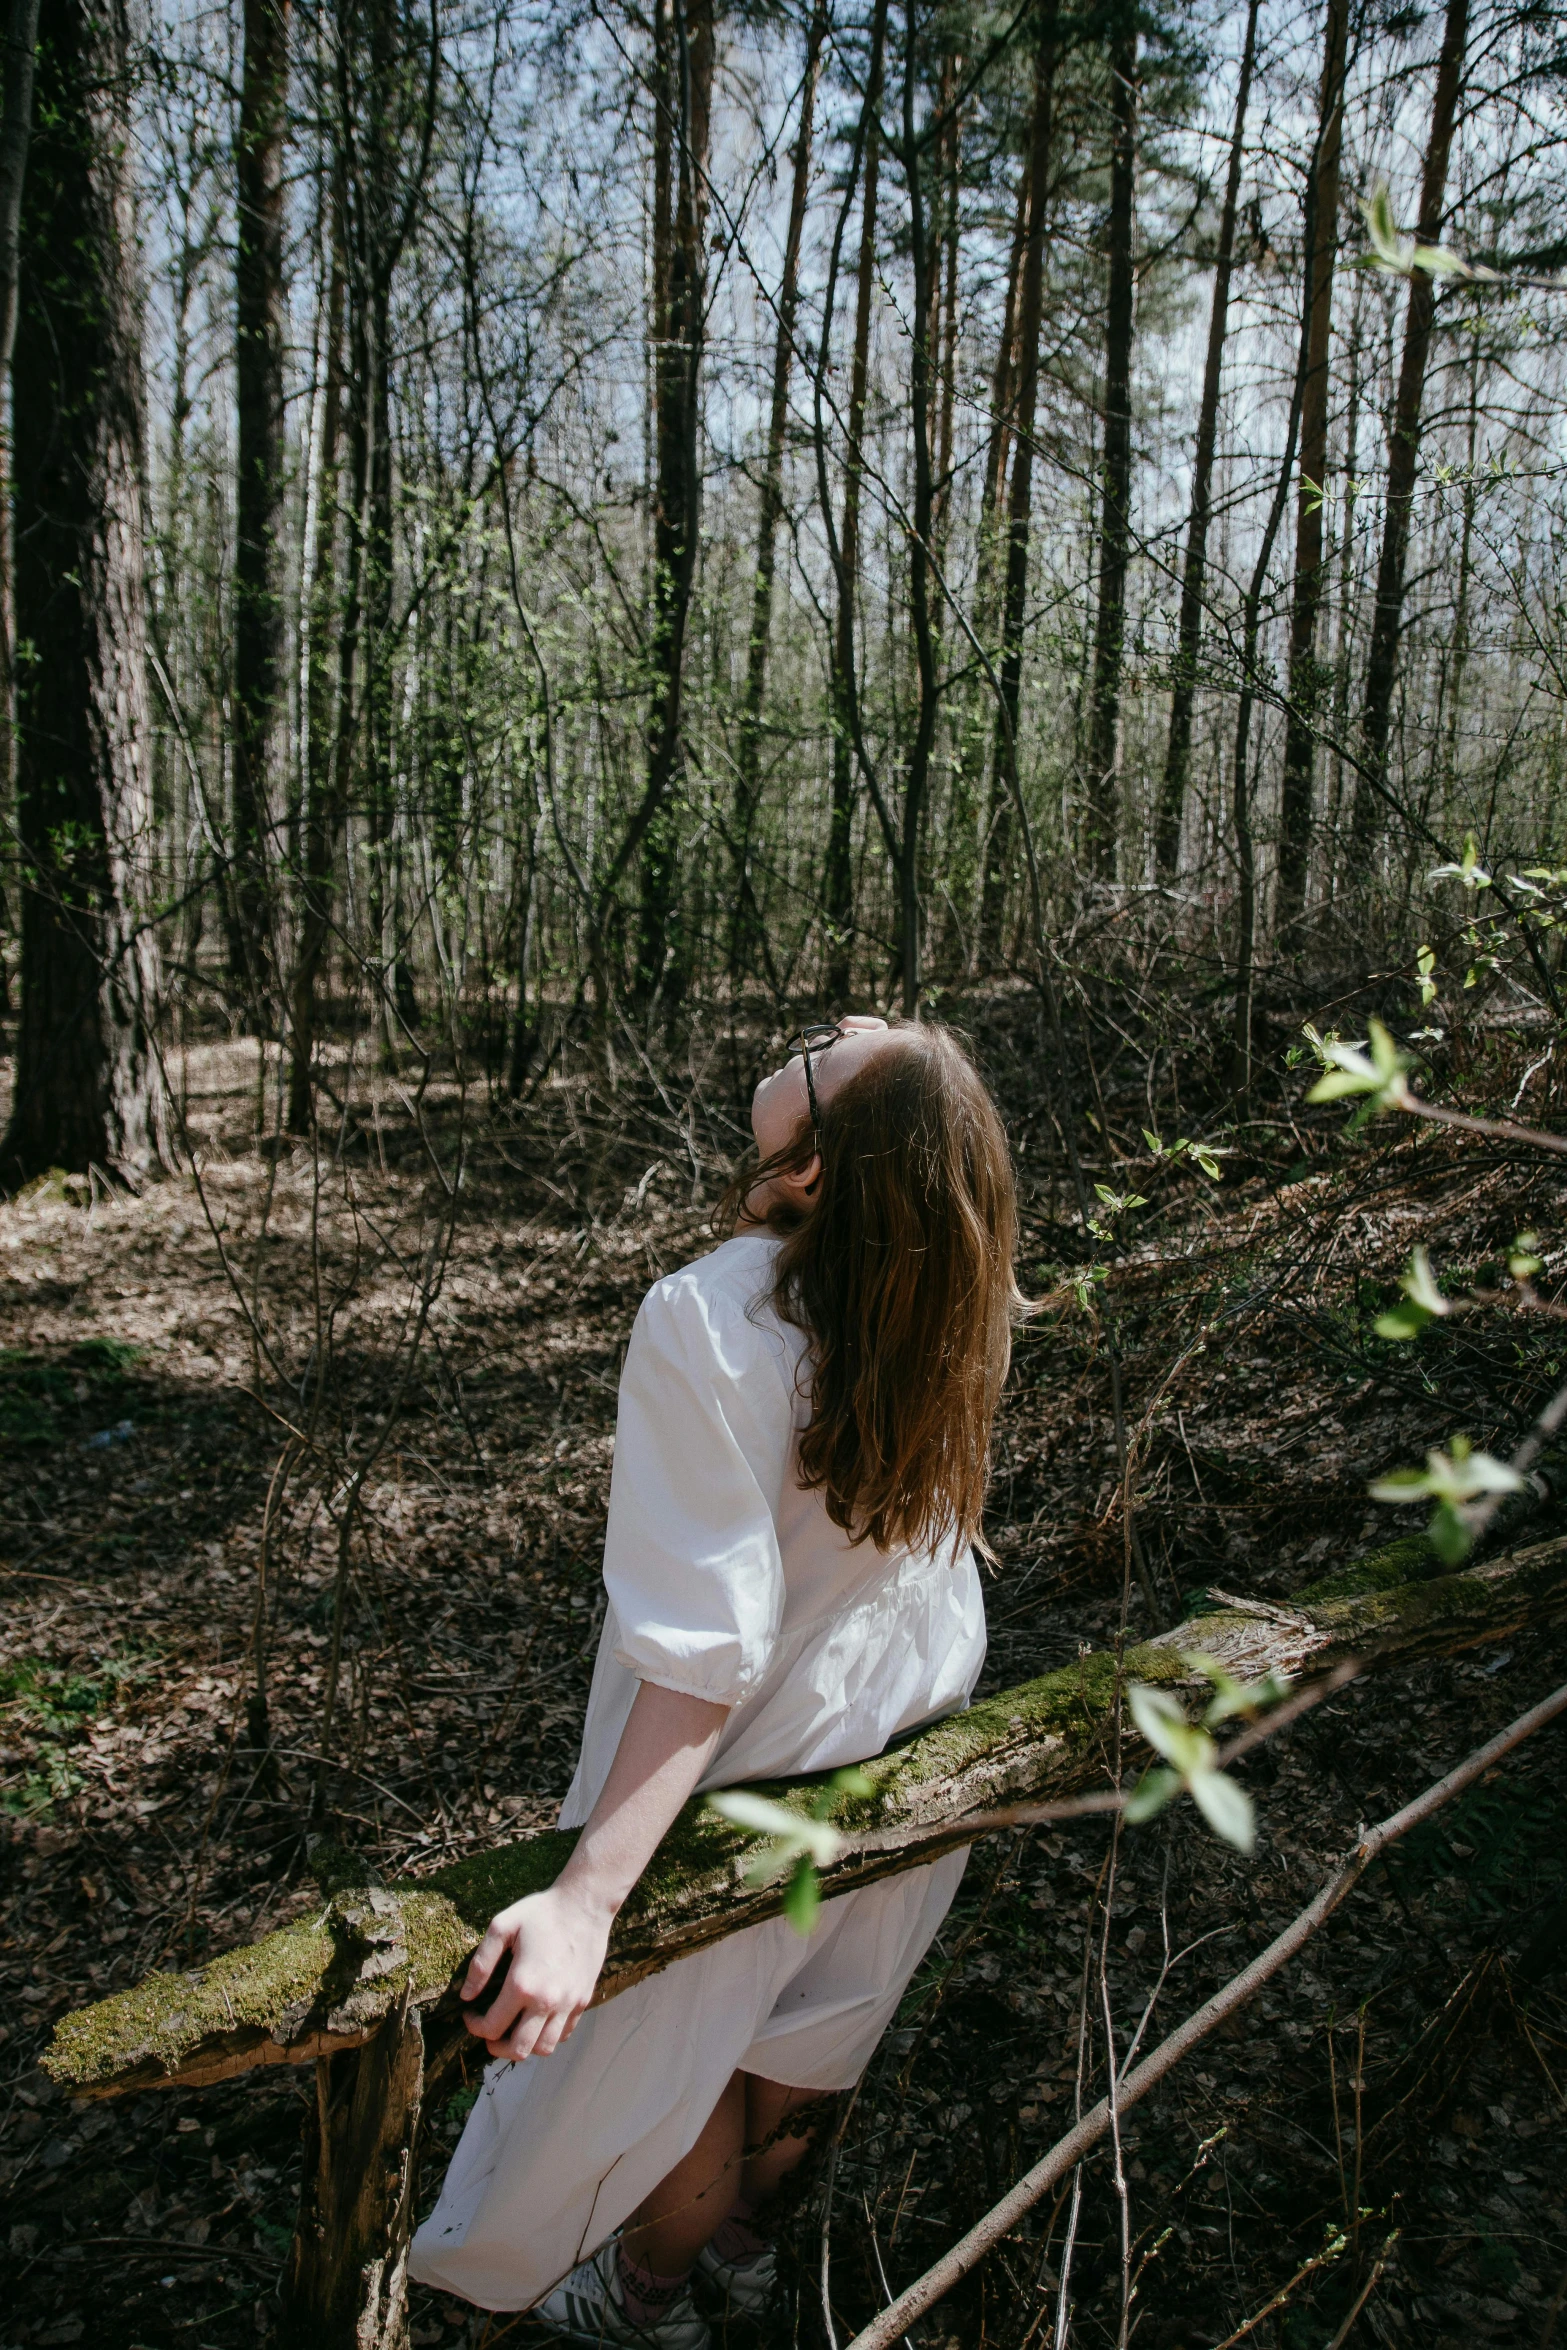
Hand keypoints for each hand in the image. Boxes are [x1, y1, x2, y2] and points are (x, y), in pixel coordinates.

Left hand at [460, 1884, 611, 2060]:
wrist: (585, 1904)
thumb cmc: (542, 1912)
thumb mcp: (502, 1926)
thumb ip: (481, 1963)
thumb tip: (466, 1995)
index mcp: (522, 1984)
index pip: (492, 2028)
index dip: (474, 2026)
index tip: (470, 2013)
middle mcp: (547, 2001)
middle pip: (518, 2049)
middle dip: (496, 2047)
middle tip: (489, 2032)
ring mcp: (568, 2004)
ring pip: (543, 2048)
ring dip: (524, 2045)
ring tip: (513, 2029)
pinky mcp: (583, 2000)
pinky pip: (563, 2034)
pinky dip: (547, 2035)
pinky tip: (537, 2018)